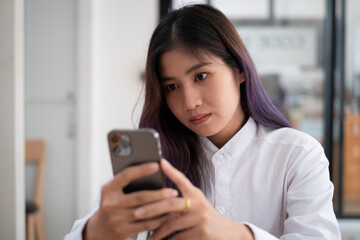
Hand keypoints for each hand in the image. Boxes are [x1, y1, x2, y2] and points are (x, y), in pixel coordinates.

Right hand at [84, 162, 177, 239]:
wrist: (98, 230)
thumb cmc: (112, 205)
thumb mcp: (113, 192)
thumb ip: (127, 183)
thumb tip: (153, 172)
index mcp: (108, 189)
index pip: (126, 176)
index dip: (141, 170)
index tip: (156, 165)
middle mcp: (110, 204)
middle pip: (140, 197)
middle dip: (160, 194)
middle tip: (173, 191)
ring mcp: (116, 219)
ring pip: (145, 212)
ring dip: (162, 208)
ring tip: (174, 203)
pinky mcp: (122, 232)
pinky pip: (145, 225)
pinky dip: (159, 220)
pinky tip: (168, 216)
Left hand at [133, 159, 253, 239]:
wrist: (228, 233)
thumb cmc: (206, 218)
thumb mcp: (197, 204)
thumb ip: (181, 200)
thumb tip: (158, 198)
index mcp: (195, 194)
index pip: (182, 179)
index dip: (172, 170)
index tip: (160, 162)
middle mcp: (198, 203)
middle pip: (171, 204)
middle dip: (152, 209)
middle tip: (137, 212)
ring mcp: (200, 218)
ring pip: (172, 224)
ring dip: (157, 232)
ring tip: (148, 237)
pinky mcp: (202, 232)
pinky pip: (179, 237)